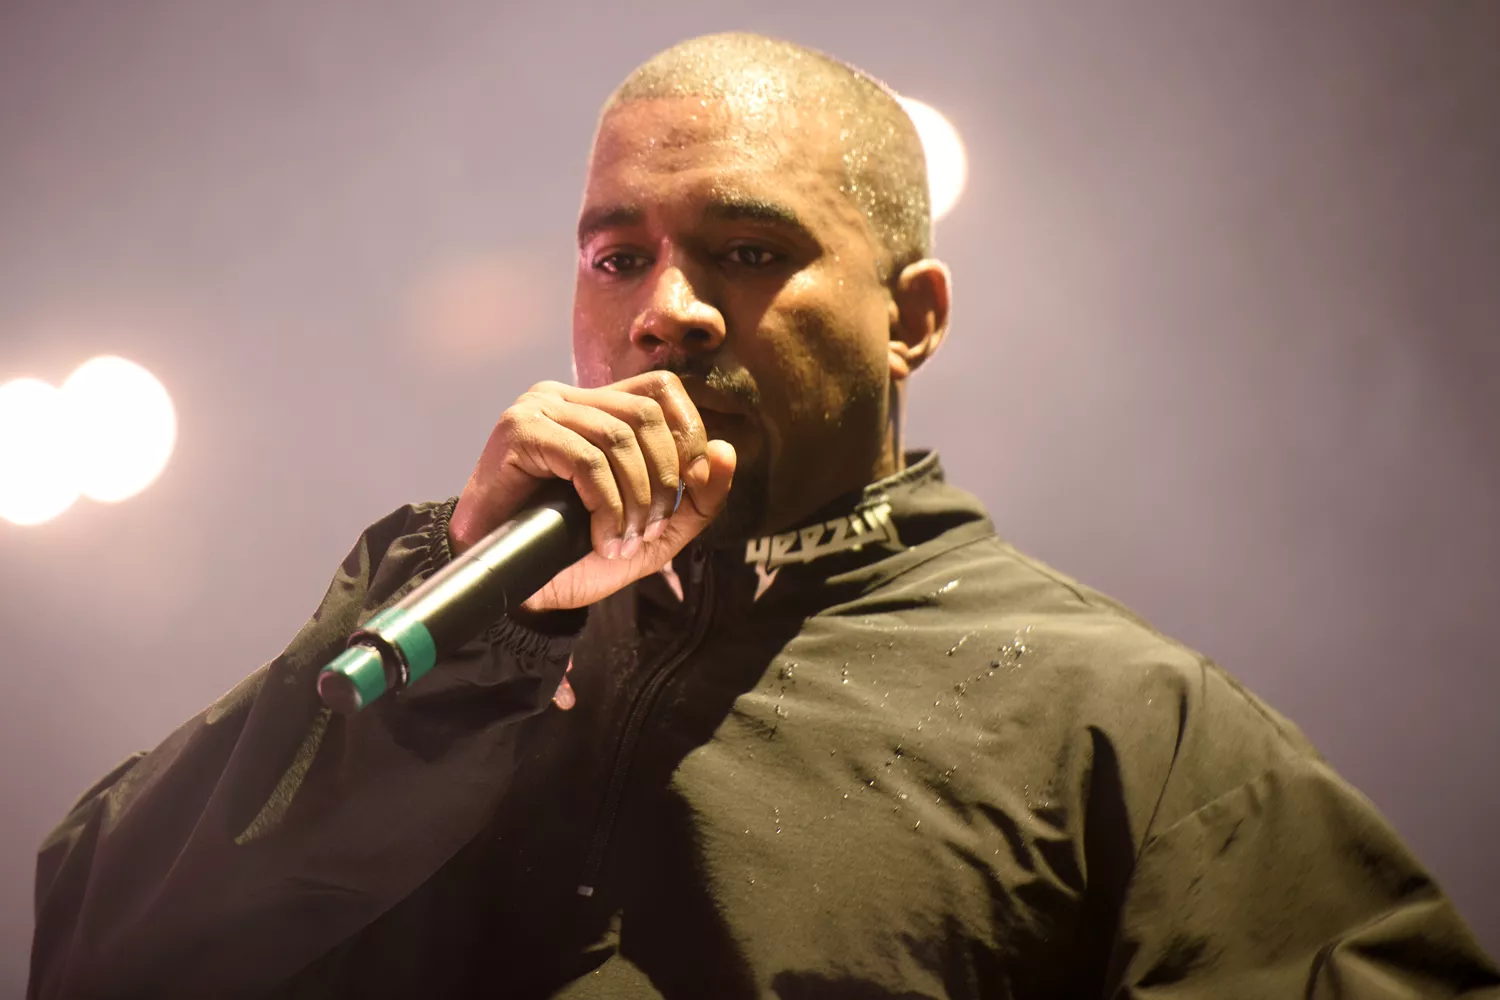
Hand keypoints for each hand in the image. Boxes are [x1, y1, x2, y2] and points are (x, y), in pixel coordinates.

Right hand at [448, 372, 735, 612]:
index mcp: (596, 406)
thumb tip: (727, 451)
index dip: (689, 433)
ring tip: (624, 539)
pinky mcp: (518, 432)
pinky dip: (606, 503)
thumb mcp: (651, 531)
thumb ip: (696, 498)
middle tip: (651, 528)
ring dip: (636, 497)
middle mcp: (566, 396)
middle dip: (664, 475)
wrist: (506, 584)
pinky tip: (600, 536)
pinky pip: (586, 458)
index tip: (689, 487)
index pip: (662, 389)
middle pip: (646, 411)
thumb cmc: (572, 552)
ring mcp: (538, 408)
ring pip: (618, 435)